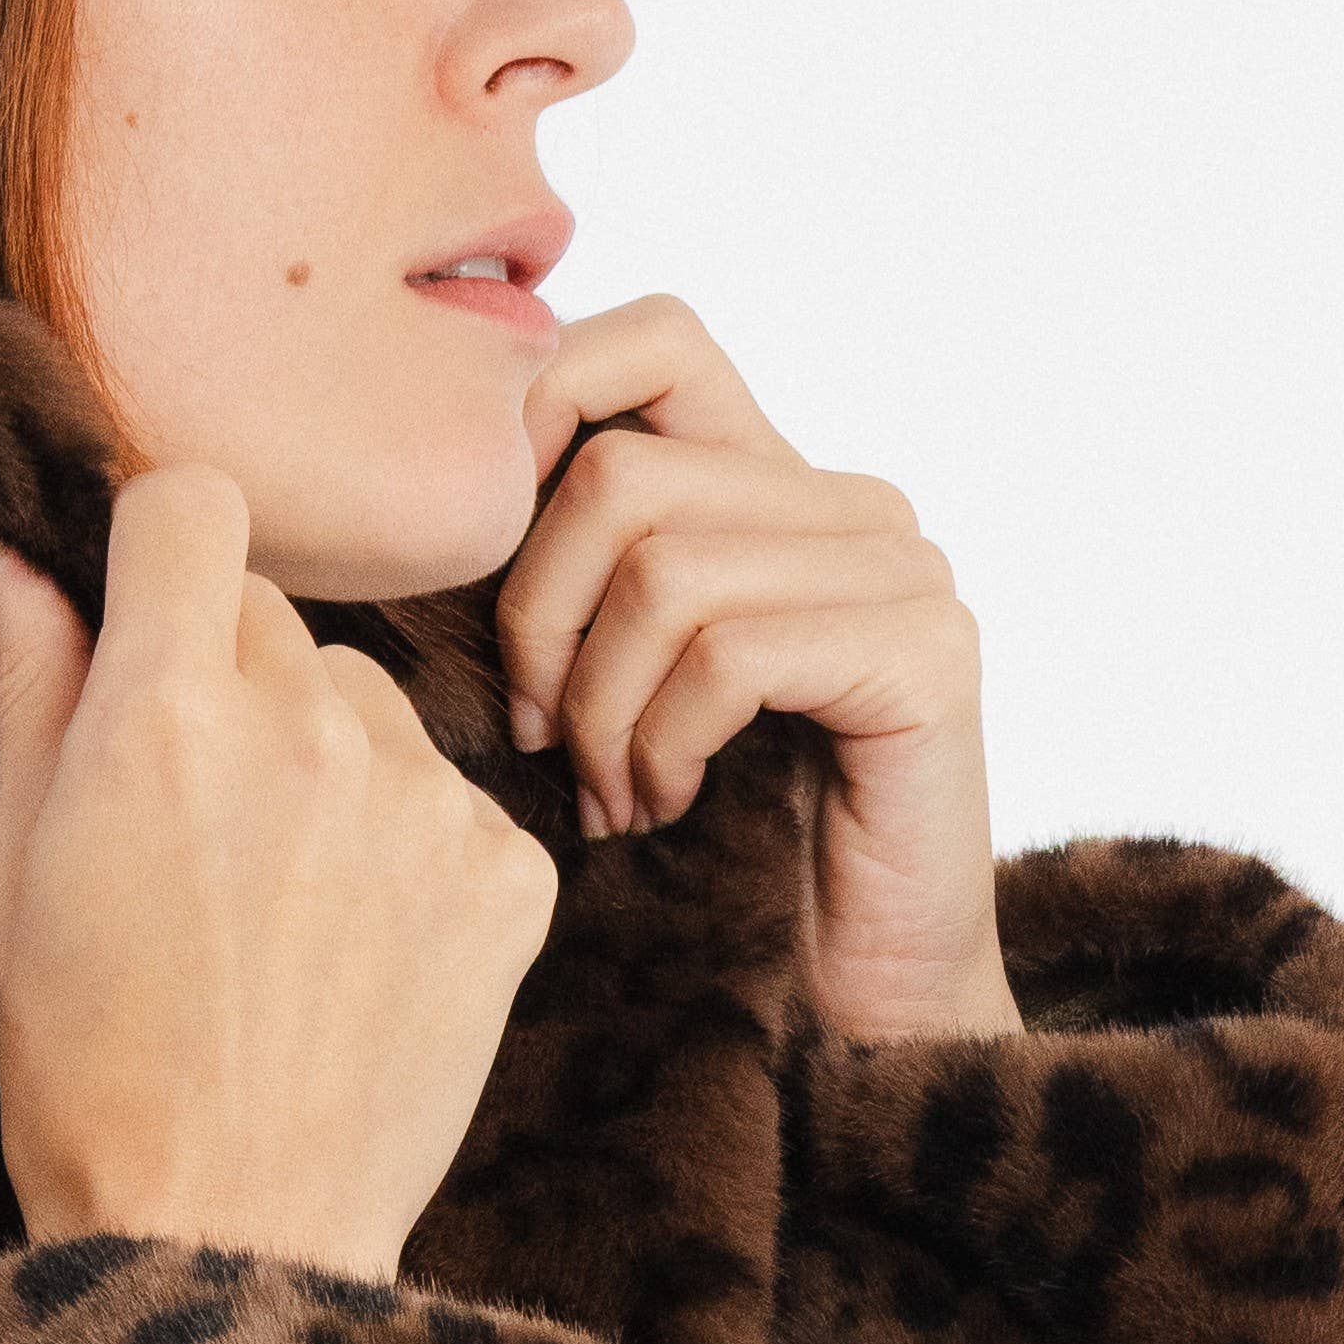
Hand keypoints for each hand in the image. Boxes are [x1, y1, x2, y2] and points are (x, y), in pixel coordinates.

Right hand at [0, 465, 560, 1283]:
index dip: (158, 552)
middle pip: (275, 613)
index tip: (145, 616)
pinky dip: (406, 854)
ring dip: (324, 761)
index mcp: (163, 711)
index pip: (191, 502)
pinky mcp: (509, 873)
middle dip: (228, 681)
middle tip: (192, 825)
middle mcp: (307, 727)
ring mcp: (423, 800)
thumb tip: (7, 555)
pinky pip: (448, 799)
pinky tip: (355, 955)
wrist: (227, 1239)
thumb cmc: (88, 1072)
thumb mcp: (19, 874)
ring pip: (368, 701)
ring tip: (279, 908)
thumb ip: (33, 690)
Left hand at [494, 295, 1020, 1038]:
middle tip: (540, 741)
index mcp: (772, 485)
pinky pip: (729, 654)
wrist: (848, 1005)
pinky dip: (664, 745)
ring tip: (611, 796)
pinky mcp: (926, 652)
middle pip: (618, 473)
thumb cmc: (706, 859)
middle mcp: (850, 503)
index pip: (649, 338)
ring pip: (663, 567)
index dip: (537, 416)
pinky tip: (667, 809)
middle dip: (538, 622)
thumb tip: (417, 505)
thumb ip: (563, 580)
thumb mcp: (605, 688)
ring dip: (599, 709)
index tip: (483, 569)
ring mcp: (901, 570)